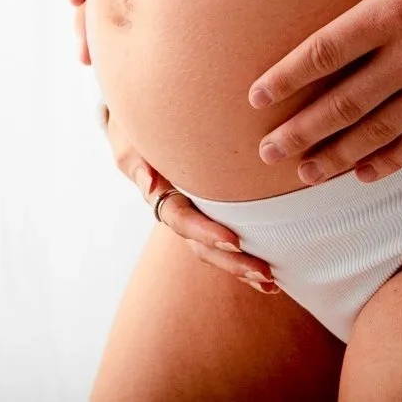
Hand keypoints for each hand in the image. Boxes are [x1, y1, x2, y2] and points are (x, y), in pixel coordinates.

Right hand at [101, 105, 277, 295]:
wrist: (144, 119)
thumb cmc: (137, 127)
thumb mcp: (129, 141)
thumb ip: (137, 161)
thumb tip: (150, 183)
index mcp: (161, 197)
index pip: (183, 220)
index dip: (206, 232)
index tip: (234, 242)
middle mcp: (180, 211)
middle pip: (204, 246)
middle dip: (234, 263)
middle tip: (265, 274)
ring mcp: (197, 214)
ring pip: (217, 249)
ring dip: (243, 268)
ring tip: (272, 282)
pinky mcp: (214, 209)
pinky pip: (228, 237)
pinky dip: (246, 256)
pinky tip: (271, 272)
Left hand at [249, 0, 401, 184]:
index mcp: (396, 8)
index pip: (325, 51)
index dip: (287, 78)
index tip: (255, 98)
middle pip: (343, 102)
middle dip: (301, 130)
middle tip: (266, 152)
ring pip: (379, 130)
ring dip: (337, 154)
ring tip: (306, 172)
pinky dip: (393, 159)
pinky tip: (367, 173)